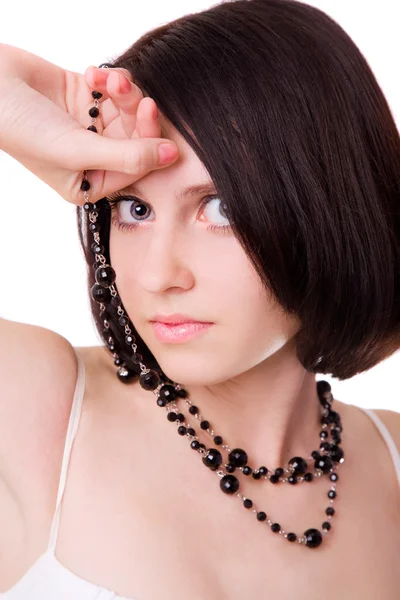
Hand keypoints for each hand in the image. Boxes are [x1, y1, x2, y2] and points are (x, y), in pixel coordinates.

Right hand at [0, 55, 178, 205]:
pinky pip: (114, 90)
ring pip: (128, 111)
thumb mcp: (78, 150)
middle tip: (139, 97)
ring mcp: (89, 125)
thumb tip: (172, 156)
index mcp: (89, 182)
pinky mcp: (84, 98)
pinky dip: (109, 80)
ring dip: (124, 93)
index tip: (152, 118)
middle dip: (138, 116)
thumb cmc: (23, 129)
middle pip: (136, 139)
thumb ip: (128, 156)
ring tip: (108, 80)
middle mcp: (92, 156)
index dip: (150, 145)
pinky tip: (92, 75)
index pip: (135, 169)